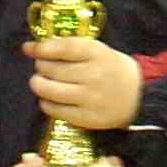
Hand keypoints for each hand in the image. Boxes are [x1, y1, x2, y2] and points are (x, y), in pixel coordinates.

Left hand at [27, 36, 141, 130]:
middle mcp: (93, 74)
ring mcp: (90, 98)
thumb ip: (74, 49)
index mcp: (97, 53)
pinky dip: (46, 103)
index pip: (63, 48)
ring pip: (50, 91)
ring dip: (38, 85)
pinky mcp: (86, 118)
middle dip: (40, 67)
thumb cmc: (113, 70)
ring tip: (39, 82)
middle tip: (41, 67)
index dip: (41, 48)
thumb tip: (39, 48)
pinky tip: (48, 99)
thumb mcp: (100, 51)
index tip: (28, 49)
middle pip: (53, 69)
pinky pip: (55, 110)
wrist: (138, 98)